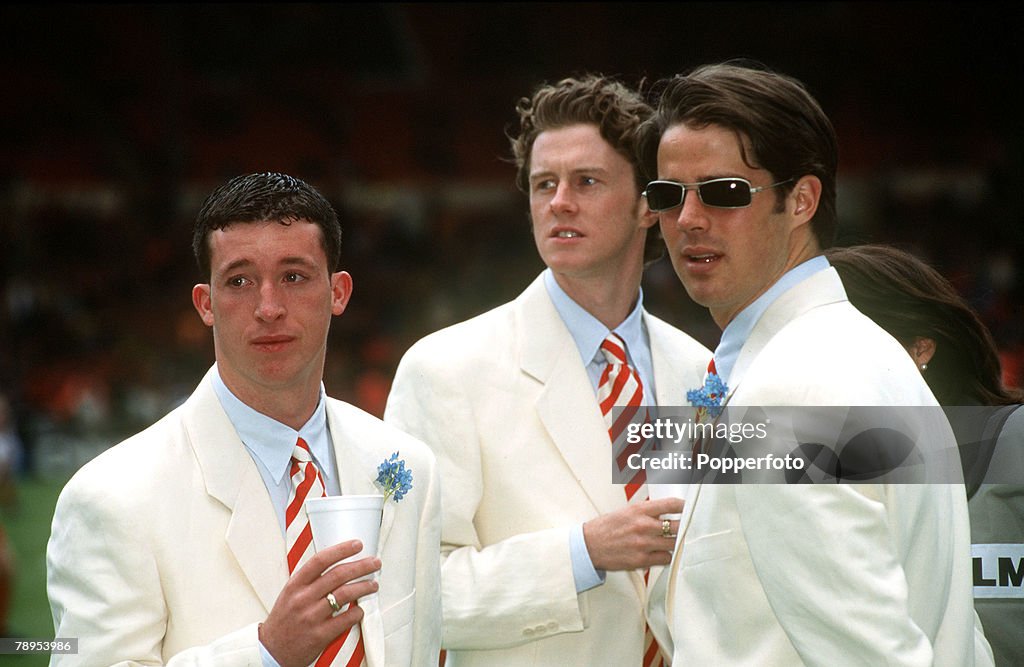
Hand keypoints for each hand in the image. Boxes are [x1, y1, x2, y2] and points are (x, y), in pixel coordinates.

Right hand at [260, 540, 381, 666]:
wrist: (272, 651)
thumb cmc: (284, 620)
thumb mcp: (290, 594)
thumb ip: (310, 580)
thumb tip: (338, 564)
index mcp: (295, 585)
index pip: (320, 560)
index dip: (341, 550)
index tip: (357, 544)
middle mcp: (303, 598)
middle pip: (338, 575)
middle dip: (361, 566)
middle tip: (374, 563)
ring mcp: (312, 617)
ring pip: (345, 594)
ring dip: (364, 587)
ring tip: (373, 584)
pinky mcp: (320, 635)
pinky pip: (346, 619)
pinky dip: (357, 612)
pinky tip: (361, 609)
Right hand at [582, 497, 682, 570]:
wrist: (589, 546)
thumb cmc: (606, 528)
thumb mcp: (626, 511)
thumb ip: (647, 511)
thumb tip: (667, 511)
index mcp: (639, 510)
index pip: (671, 504)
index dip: (684, 506)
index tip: (689, 507)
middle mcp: (643, 526)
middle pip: (677, 526)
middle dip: (684, 526)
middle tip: (687, 527)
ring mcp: (643, 544)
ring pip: (674, 544)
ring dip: (675, 542)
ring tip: (672, 540)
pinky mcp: (642, 560)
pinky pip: (665, 558)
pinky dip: (666, 556)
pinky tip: (660, 552)